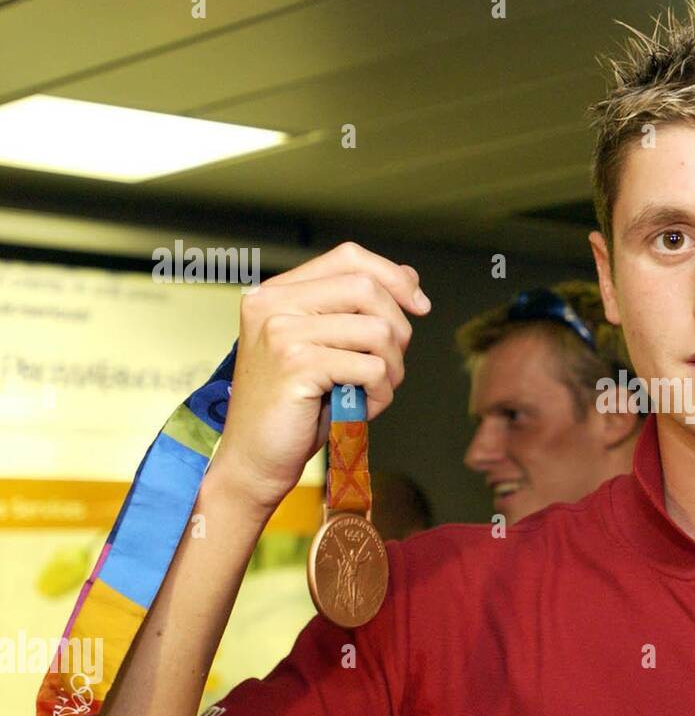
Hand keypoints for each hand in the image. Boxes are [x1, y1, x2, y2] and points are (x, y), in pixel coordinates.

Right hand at [207, 242, 429, 512]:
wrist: (254, 458)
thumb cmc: (293, 406)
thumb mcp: (325, 347)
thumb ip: (355, 310)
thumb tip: (408, 278)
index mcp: (277, 293)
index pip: (349, 257)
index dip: (394, 276)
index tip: (420, 306)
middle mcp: (273, 304)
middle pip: (368, 288)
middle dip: (398, 330)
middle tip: (390, 367)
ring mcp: (282, 332)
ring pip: (377, 331)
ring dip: (392, 369)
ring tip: (372, 392)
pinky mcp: (296, 365)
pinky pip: (372, 368)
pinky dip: (380, 394)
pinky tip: (360, 408)